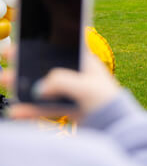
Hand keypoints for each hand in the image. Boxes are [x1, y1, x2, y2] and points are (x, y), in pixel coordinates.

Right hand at [0, 47, 120, 120]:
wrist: (116, 128)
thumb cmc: (107, 102)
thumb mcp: (86, 87)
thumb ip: (61, 82)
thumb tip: (39, 88)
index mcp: (85, 62)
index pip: (62, 46)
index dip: (43, 41)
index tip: (22, 37)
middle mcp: (78, 76)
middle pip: (47, 66)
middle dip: (26, 62)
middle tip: (6, 56)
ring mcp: (72, 93)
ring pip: (42, 87)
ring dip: (22, 84)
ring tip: (4, 81)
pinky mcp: (67, 110)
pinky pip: (44, 109)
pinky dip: (29, 110)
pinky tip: (16, 110)